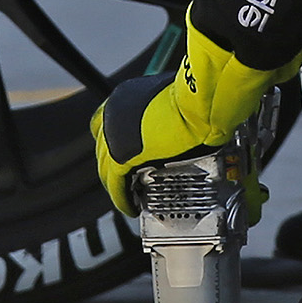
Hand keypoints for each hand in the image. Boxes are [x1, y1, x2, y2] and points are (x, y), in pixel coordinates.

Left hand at [91, 24, 283, 216]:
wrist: (198, 102)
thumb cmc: (196, 98)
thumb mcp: (171, 101)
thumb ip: (163, 114)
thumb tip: (173, 125)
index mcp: (124, 96)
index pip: (105, 124)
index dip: (112, 142)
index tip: (118, 152)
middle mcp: (113, 113)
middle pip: (103, 148)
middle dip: (113, 166)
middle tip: (127, 179)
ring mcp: (113, 134)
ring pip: (106, 169)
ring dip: (118, 185)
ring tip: (130, 197)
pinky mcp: (121, 156)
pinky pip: (116, 184)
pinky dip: (122, 198)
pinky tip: (130, 206)